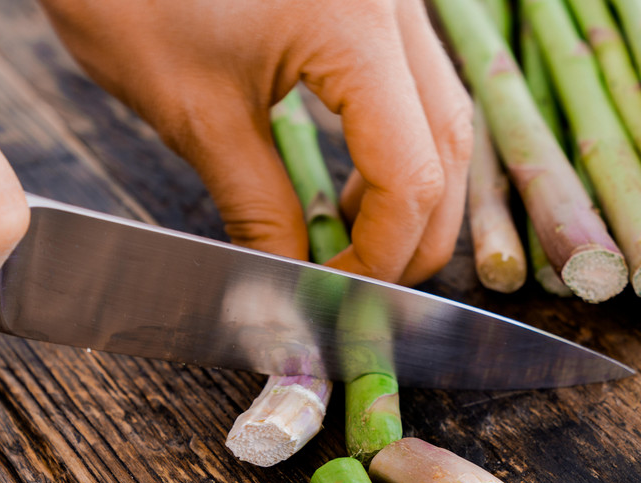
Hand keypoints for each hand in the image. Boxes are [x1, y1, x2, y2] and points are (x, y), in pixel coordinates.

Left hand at [39, 0, 472, 284]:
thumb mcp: (191, 111)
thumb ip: (257, 204)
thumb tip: (295, 276)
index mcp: (354, 26)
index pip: (411, 173)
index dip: (384, 252)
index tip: (339, 295)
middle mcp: (395, 3)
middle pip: (449, 144)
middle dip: (416, 229)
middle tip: (364, 283)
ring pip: (442, 112)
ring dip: (412, 186)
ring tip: (354, 235)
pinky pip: (413, 82)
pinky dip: (396, 141)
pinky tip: (356, 176)